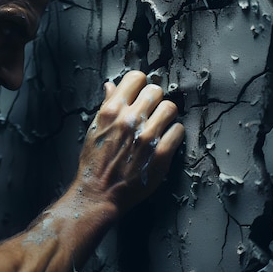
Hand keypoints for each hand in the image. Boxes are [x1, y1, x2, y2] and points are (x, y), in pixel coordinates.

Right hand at [76, 70, 184, 215]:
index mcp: (111, 111)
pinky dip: (174, 135)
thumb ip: (107, 105)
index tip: (140, 95)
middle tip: (151, 113)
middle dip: (154, 100)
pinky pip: (178, 131)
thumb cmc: (94, 162)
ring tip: (160, 126)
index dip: (140, 85)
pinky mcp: (160, 154)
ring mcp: (146, 137)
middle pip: (156, 90)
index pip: (136, 78)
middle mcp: (129, 120)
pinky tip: (165, 141)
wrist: (99, 193)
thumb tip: (111, 86)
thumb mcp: (94, 129)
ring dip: (166, 116)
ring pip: (170, 108)